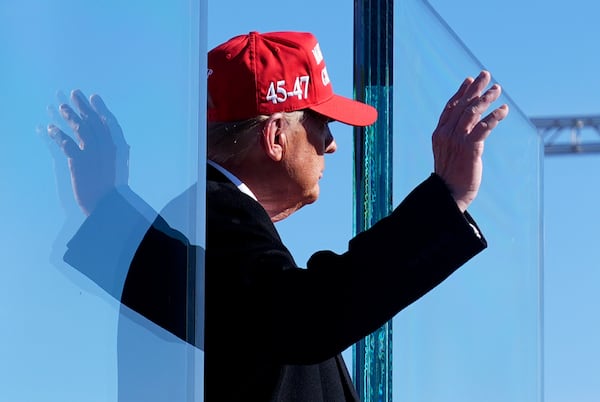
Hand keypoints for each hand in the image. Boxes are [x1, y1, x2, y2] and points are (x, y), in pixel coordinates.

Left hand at [48, 90, 128, 215]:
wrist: (108, 204)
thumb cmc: (115, 188)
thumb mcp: (122, 168)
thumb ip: (121, 154)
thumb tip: (124, 144)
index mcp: (118, 147)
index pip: (109, 122)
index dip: (100, 108)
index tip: (94, 97)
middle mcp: (106, 146)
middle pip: (93, 121)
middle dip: (83, 106)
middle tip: (75, 94)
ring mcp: (92, 153)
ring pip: (80, 128)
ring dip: (69, 116)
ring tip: (61, 107)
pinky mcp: (79, 161)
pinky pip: (66, 143)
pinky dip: (57, 135)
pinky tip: (50, 128)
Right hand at [432, 70, 508, 211]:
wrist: (450, 192)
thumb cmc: (452, 174)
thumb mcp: (450, 151)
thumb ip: (456, 135)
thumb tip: (471, 121)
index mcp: (439, 133)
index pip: (450, 107)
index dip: (461, 92)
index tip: (470, 80)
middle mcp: (446, 134)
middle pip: (462, 105)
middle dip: (475, 88)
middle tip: (486, 75)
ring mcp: (457, 140)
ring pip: (473, 112)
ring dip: (486, 98)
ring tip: (497, 89)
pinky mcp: (470, 148)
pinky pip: (484, 127)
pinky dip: (495, 116)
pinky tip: (503, 110)